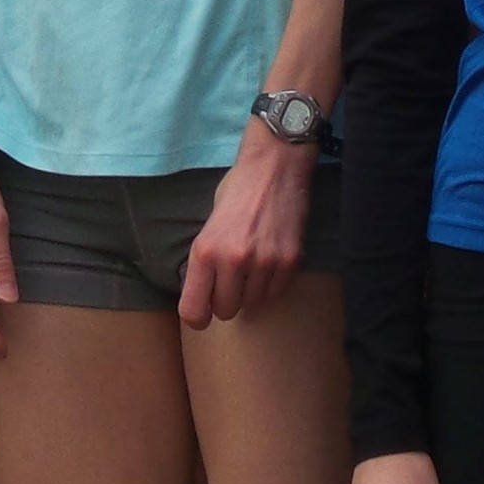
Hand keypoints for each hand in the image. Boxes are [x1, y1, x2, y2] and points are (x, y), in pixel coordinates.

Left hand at [179, 119, 313, 327]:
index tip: (203, 314)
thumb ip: (206, 261)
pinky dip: (271, 285)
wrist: (275, 167)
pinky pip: (276, 294)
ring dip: (250, 292)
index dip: (197, 317)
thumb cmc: (237, 191)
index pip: (193, 310)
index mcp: (205, 250)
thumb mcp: (209, 225)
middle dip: (226, 301)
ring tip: (251, 265)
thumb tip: (204, 296)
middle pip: (225, 312)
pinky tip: (269, 262)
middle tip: (230, 281)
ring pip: (253, 304)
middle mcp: (232, 260)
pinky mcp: (289, 261)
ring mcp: (264, 263)